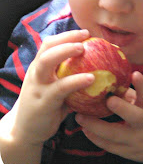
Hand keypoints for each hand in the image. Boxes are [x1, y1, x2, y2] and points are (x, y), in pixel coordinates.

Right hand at [8, 30, 94, 146]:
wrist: (24, 131)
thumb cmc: (47, 105)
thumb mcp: (55, 86)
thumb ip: (68, 75)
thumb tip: (99, 66)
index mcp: (40, 67)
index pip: (50, 44)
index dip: (67, 35)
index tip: (85, 32)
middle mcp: (37, 73)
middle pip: (48, 48)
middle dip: (66, 38)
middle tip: (85, 36)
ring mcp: (38, 86)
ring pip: (47, 62)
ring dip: (65, 51)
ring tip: (84, 48)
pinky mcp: (44, 102)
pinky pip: (60, 87)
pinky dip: (76, 80)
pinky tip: (91, 78)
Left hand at [75, 71, 142, 163]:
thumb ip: (131, 94)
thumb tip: (108, 77)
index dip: (142, 84)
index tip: (135, 73)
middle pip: (134, 116)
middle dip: (121, 108)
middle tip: (107, 100)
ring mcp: (138, 140)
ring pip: (115, 135)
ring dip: (95, 126)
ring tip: (80, 117)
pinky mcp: (130, 153)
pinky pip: (110, 146)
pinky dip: (97, 138)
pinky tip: (85, 130)